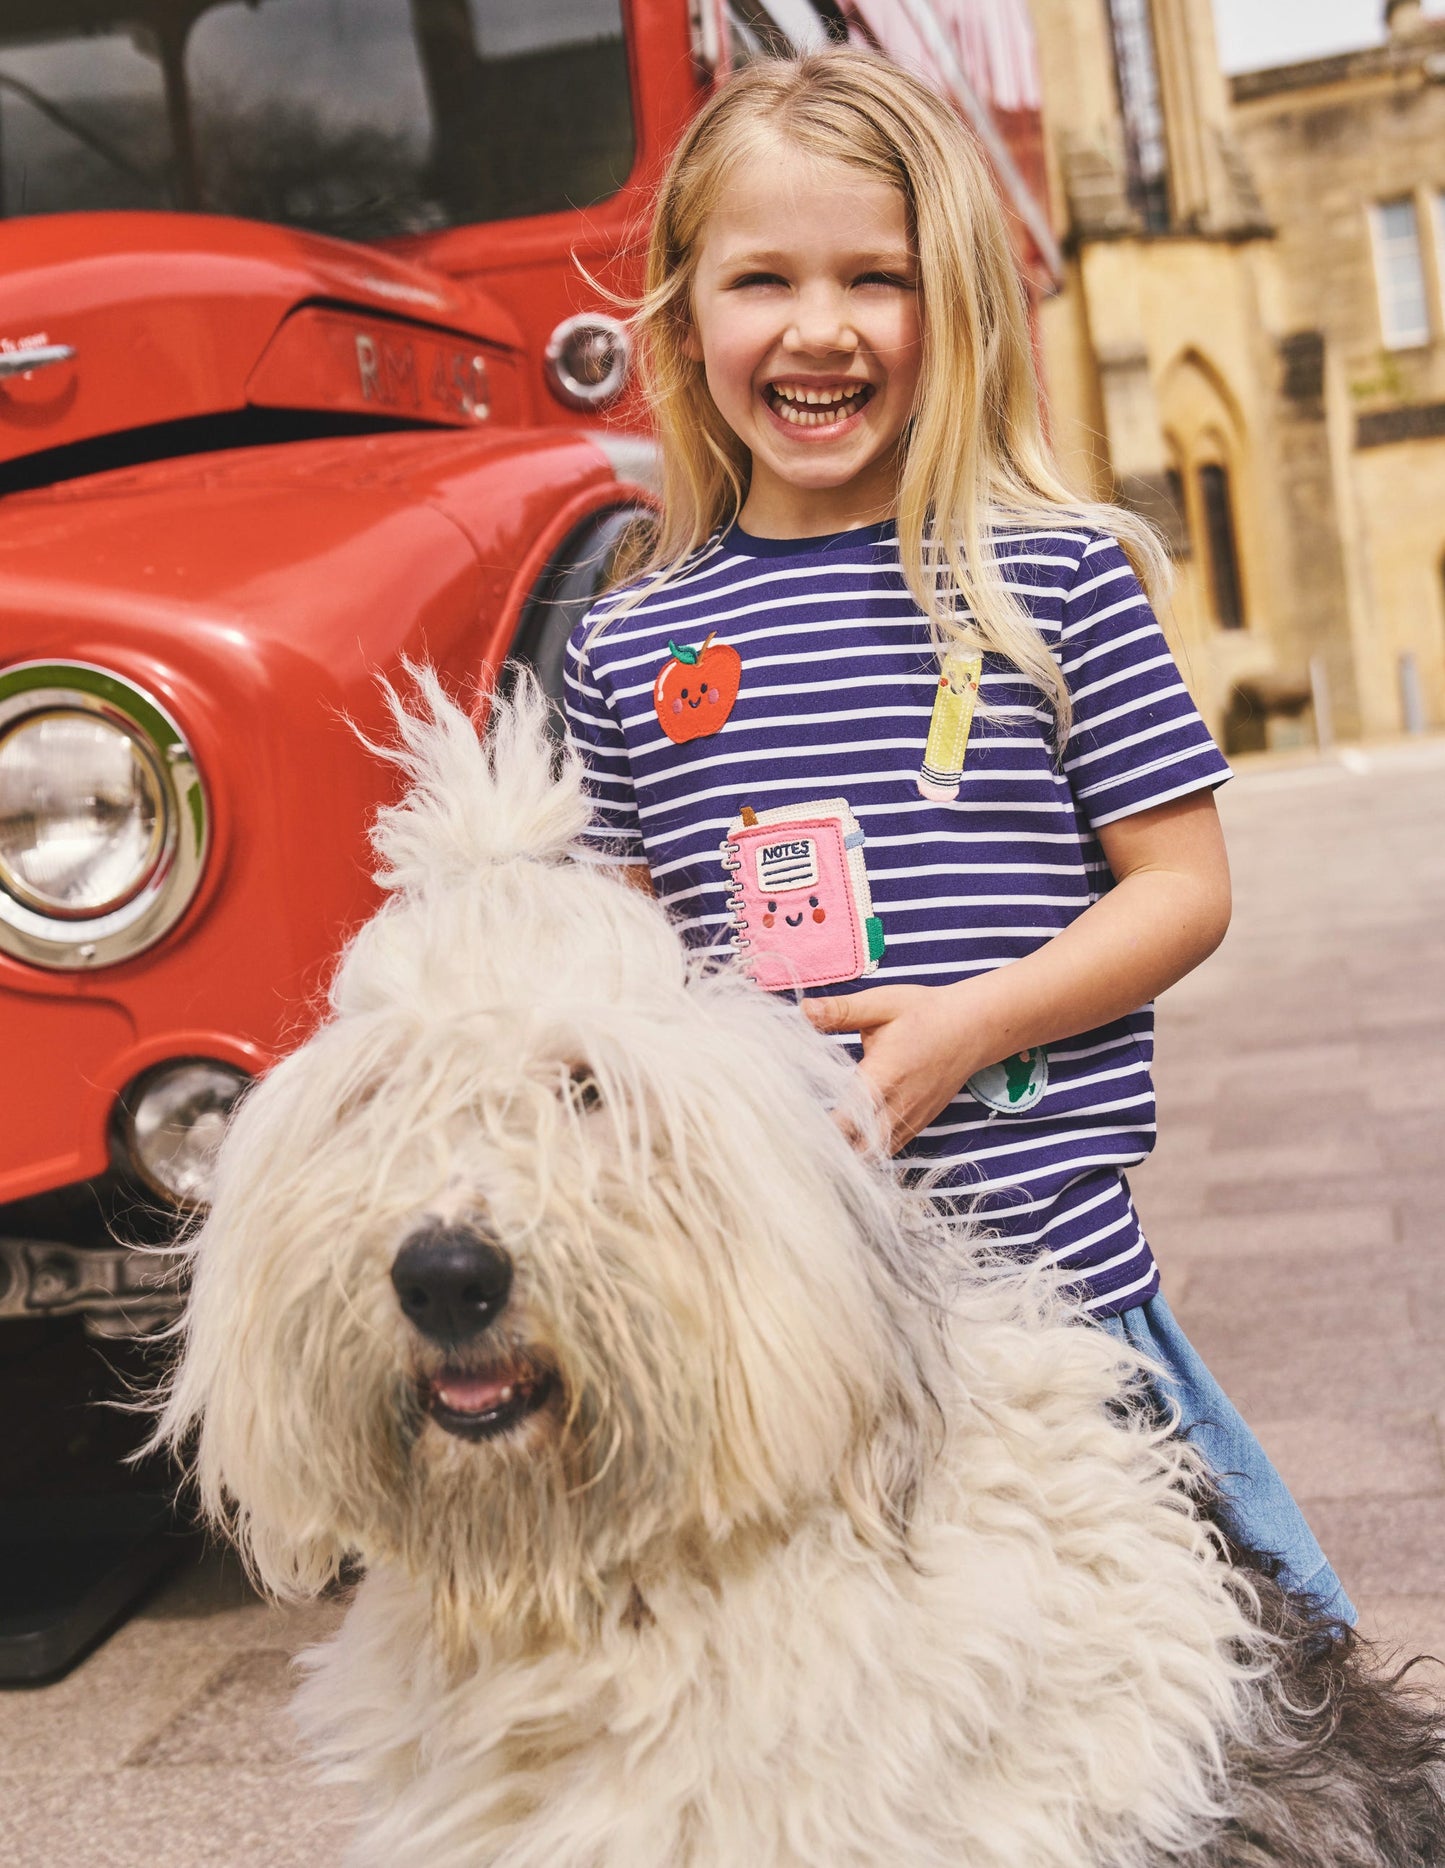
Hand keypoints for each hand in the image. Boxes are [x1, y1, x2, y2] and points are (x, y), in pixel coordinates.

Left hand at [804, 982, 995, 1153]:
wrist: (974, 1027)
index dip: (820, 1130)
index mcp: (884, 1076)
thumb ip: (841, 1011)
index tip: (792, 1129)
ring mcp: (912, 1119)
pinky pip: (891, 1149)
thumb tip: (802, 1010)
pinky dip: (870, 1153)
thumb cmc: (924, 1012)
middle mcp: (899, 1105)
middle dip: (832, 1153)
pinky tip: (848, 1147)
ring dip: (850, 1156)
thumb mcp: (881, 1005)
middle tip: (799, 1147)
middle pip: (861, 1150)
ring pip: (877, 1156)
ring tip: (818, 1152)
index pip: (847, 1118)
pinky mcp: (919, 1124)